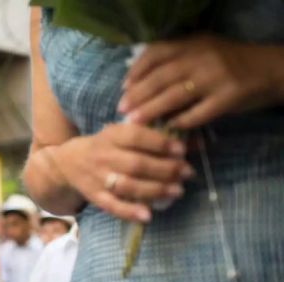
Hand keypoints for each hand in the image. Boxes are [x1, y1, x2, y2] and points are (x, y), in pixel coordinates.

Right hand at [50, 123, 192, 222]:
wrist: (67, 163)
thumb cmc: (105, 146)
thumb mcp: (122, 134)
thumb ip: (153, 137)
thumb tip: (197, 141)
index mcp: (110, 136)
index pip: (136, 137)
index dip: (160, 144)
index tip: (181, 150)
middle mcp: (102, 156)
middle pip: (136, 164)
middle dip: (165, 169)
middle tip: (187, 173)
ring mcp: (97, 178)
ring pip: (127, 186)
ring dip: (154, 190)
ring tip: (177, 191)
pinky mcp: (94, 197)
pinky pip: (112, 206)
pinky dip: (129, 212)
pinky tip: (148, 216)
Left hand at [120, 35, 283, 128]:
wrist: (270, 70)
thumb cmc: (230, 63)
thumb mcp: (203, 51)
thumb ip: (176, 60)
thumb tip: (138, 80)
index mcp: (193, 44)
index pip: (155, 53)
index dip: (136, 71)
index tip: (123, 87)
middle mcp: (201, 59)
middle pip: (160, 78)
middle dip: (137, 95)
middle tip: (121, 108)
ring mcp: (215, 79)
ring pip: (174, 96)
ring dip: (150, 110)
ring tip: (134, 121)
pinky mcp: (227, 99)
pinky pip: (196, 113)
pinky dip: (180, 122)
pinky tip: (168, 127)